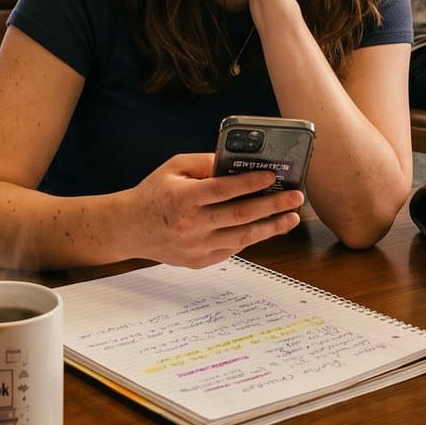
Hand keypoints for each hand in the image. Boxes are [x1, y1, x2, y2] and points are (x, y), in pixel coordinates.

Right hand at [124, 154, 304, 268]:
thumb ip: (204, 163)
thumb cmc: (153, 193)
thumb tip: (236, 163)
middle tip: (296, 197)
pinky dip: (251, 238)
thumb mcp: (173, 168)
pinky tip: (267, 227)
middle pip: (240, 216)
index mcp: (183, 198)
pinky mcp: (199, 261)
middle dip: (272, 205)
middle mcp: (191, 224)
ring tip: (291, 217)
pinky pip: (232, 249)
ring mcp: (196, 247)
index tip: (272, 176)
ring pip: (242, 237)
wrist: (129, 228)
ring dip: (271, 227)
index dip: (250, 183)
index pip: (224, 190)